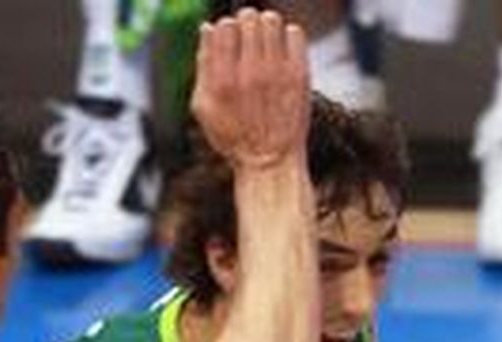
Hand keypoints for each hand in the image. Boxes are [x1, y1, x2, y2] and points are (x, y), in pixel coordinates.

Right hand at [190, 8, 310, 169]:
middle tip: (250, 40)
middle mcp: (249, 72)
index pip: (224, 26)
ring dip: (267, 26)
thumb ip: (202, 66)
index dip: (226, 29)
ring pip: (272, 20)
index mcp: (222, 80)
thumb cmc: (234, 137)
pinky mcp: (298, 75)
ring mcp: (276, 73)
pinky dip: (288, 36)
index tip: (231, 41)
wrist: (270, 164)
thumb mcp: (205, 109)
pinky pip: (295, 33)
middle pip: (248, 17)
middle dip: (246, 24)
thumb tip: (206, 27)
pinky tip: (282, 53)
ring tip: (266, 43)